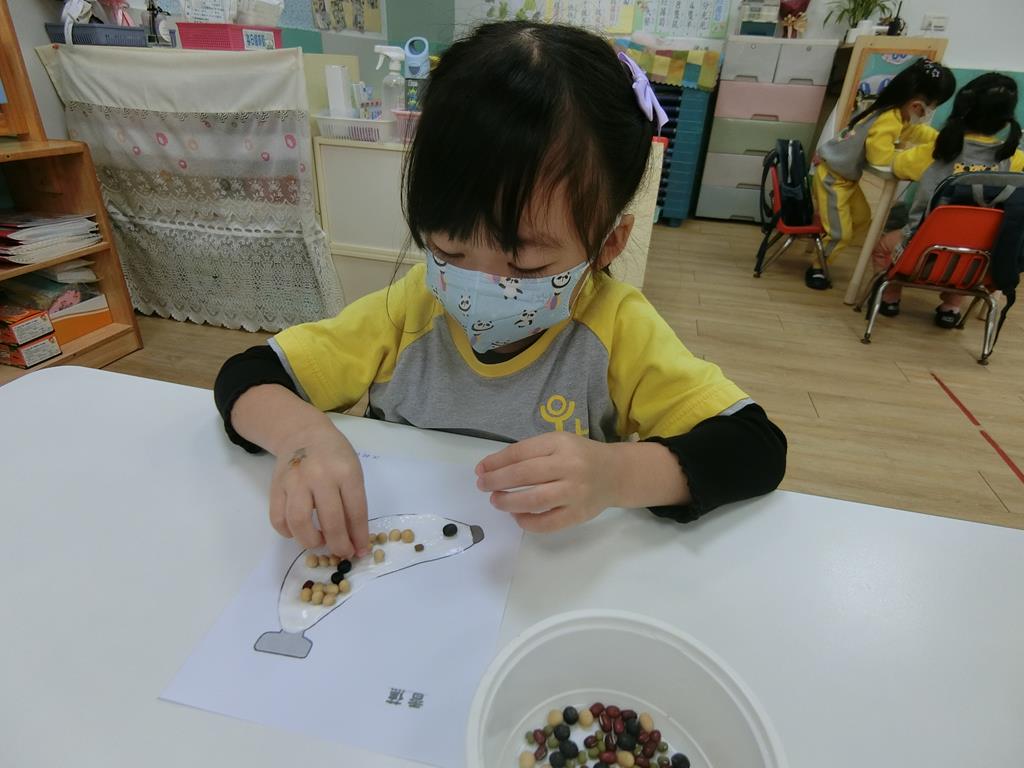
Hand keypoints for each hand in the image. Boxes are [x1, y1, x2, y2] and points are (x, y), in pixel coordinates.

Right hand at [269, 422, 369, 557]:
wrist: (303, 433)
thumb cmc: (334, 455)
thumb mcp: (352, 472)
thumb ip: (353, 503)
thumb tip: (355, 539)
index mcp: (346, 472)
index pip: (356, 512)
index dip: (359, 536)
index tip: (360, 551)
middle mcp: (320, 476)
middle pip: (330, 521)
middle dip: (338, 544)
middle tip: (341, 552)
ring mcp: (295, 481)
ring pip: (300, 522)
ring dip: (311, 541)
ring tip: (319, 541)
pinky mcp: (276, 487)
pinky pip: (278, 519)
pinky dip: (288, 532)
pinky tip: (298, 532)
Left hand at [475, 432, 620, 532]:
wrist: (616, 473)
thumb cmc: (579, 456)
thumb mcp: (558, 444)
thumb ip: (529, 453)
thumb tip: (491, 468)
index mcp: (561, 443)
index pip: (521, 452)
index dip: (496, 462)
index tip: (480, 469)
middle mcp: (570, 466)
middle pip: (525, 474)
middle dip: (497, 481)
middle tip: (483, 486)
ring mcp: (576, 491)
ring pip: (535, 500)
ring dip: (508, 502)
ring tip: (496, 501)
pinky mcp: (579, 513)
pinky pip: (548, 523)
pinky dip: (527, 521)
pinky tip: (517, 516)